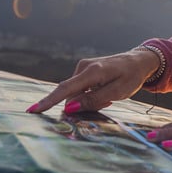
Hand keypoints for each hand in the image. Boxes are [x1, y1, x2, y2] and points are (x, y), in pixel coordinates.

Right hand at [26, 50, 159, 113]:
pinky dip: (90, 95)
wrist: (138, 61)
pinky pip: (80, 90)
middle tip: (108, 101)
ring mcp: (82, 68)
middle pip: (71, 95)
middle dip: (83, 105)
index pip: (65, 89)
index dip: (48, 101)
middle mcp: (83, 67)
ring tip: (109, 95)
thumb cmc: (131, 77)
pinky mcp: (84, 71)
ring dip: (88, 100)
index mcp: (92, 72)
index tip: (33, 111)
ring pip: (76, 94)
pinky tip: (105, 92)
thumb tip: (69, 108)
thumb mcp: (117, 92)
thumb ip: (93, 100)